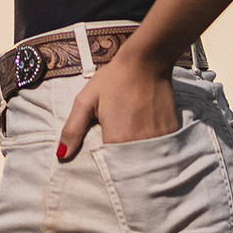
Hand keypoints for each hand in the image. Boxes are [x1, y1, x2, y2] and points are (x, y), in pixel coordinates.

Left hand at [55, 45, 179, 161]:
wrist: (146, 61)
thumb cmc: (113, 79)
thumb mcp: (86, 100)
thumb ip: (73, 130)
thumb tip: (61, 155)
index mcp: (116, 139)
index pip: (110, 168)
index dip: (106, 170)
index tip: (104, 171)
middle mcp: (139, 144)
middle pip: (129, 168)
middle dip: (123, 170)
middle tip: (120, 157)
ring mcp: (158, 139)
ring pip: (146, 161)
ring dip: (139, 161)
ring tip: (133, 146)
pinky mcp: (171, 132)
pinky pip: (160, 150)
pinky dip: (154, 150)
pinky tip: (147, 136)